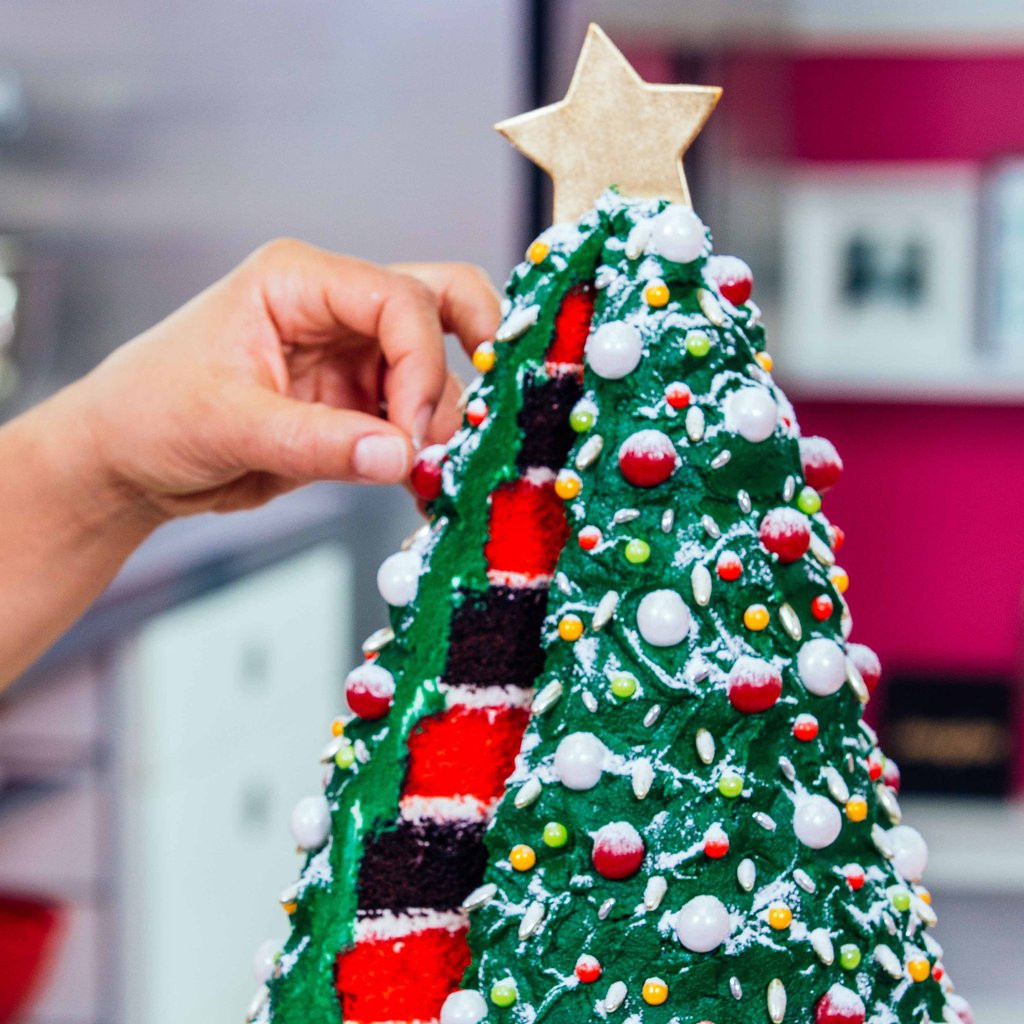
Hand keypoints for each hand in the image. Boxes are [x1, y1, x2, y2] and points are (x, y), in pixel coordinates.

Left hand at [62, 238, 500, 519]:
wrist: (130, 462)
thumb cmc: (151, 413)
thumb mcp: (226, 424)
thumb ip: (316, 441)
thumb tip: (401, 456)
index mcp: (299, 283)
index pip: (397, 299)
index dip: (421, 362)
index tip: (412, 431)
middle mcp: (336, 312)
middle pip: (440, 303)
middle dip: (474, 351)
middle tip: (487, 406)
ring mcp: (352, 360)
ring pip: (437, 372)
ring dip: (444, 422)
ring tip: (429, 474)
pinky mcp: (356, 407)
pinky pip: (415, 422)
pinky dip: (428, 454)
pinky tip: (424, 488)